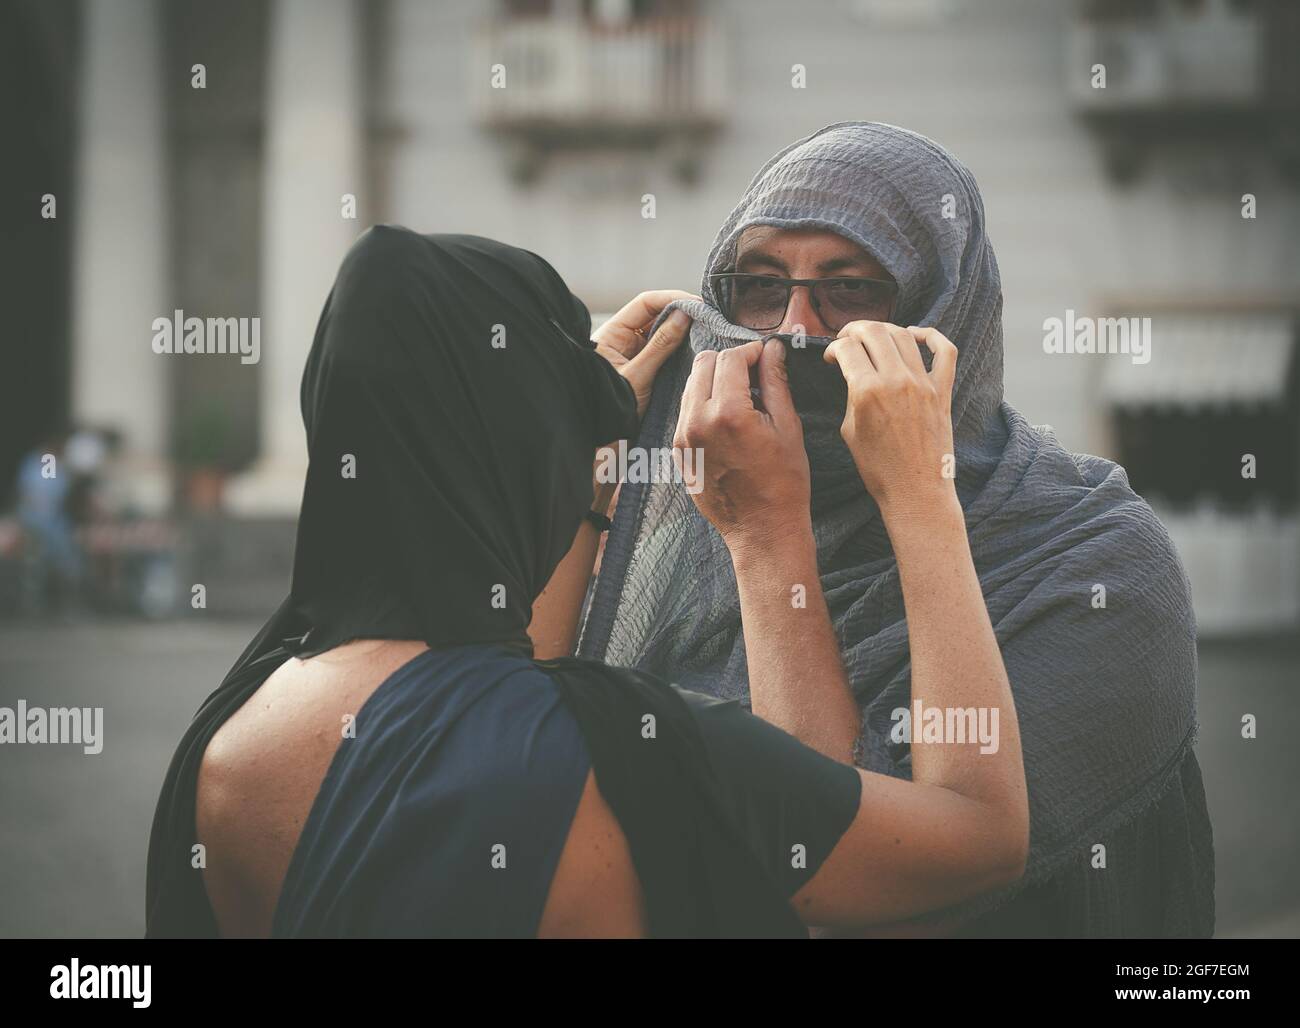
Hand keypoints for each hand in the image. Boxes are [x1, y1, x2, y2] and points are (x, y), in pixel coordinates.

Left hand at [592, 290, 696, 419]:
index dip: (671, 299)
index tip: (697, 304)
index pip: (645, 303)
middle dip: (681, 314)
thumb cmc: (609, 408)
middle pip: (656, 316)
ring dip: (683, 332)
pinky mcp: (645, 370)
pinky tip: (696, 350)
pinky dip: (680, 349)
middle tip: (708, 317)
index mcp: (612, 334)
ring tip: (706, 331)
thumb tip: (684, 314)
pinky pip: (665, 353)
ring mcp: (634, 355)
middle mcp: (623, 340)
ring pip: (663, 334)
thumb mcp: (637, 376)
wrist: (601, 439)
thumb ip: (660, 345)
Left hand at [673, 338, 810, 549]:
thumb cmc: (782, 483)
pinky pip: (686, 410)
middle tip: (754, 374)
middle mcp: (697, 422)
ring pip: (691, 384)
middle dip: (729, 361)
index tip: (765, 356)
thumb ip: (776, 382)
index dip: (751, 351)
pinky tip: (728, 418)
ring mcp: (683, 438)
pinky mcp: (678, 451)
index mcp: (727, 414)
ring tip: (742, 397)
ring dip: (714, 380)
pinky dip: (704, 403)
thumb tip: (773, 349)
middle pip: (704, 363)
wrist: (761, 530)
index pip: (730, 358)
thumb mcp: (787, 427)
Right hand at [822, 322, 958, 519]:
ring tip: (874, 336)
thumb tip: (853, 373)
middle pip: (874, 332)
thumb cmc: (878, 469)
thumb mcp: (850, 430)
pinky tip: (915, 334)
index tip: (832, 356)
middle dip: (855, 329)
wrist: (915, 491)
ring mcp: (923, 384)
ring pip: (904, 335)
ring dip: (884, 329)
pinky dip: (930, 335)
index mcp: (867, 391)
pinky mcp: (942, 391)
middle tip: (848, 338)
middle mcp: (897, 381)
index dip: (834, 348)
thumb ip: (851, 395)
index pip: (847, 349)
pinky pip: (944, 351)